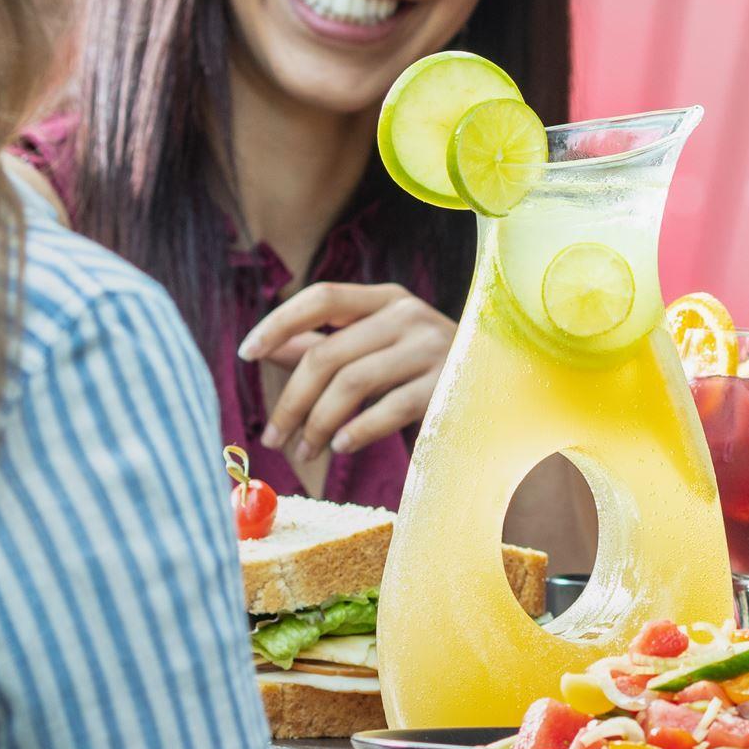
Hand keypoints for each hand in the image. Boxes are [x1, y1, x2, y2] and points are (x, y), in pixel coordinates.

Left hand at [238, 282, 454, 465]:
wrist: (503, 388)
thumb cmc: (427, 371)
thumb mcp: (378, 348)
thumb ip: (328, 345)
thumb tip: (267, 346)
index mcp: (386, 299)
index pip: (322, 297)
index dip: (278, 322)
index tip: (245, 353)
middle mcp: (408, 315)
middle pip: (328, 353)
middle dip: (291, 401)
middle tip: (273, 437)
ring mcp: (431, 348)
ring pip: (351, 383)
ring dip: (317, 423)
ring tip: (303, 451)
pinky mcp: (447, 386)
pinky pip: (388, 408)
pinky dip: (356, 431)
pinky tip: (340, 446)